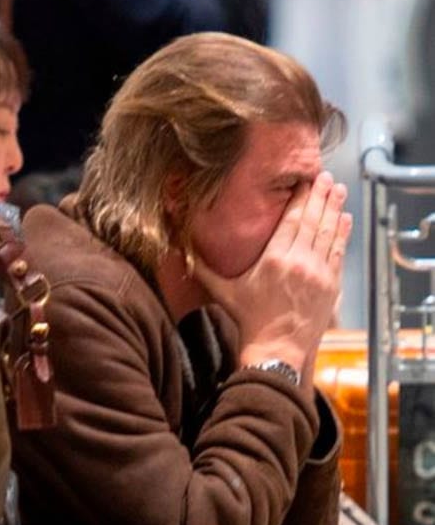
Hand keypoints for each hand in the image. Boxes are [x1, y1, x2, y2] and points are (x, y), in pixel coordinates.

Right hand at [193, 172, 351, 393]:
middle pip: (314, 221)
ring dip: (335, 210)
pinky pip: (339, 253)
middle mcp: (300, 262)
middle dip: (321, 197)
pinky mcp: (331, 285)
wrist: (277, 348)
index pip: (292, 220)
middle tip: (325, 177)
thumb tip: (179, 249)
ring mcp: (319, 273)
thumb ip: (202, 267)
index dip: (300, 198)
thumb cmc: (249, 318)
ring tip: (338, 190)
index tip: (305, 181)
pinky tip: (346, 220)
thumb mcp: (223, 291)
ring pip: (329, 234)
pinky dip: (342, 234)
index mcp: (275, 259)